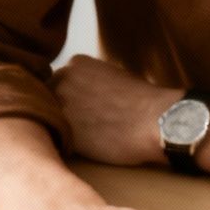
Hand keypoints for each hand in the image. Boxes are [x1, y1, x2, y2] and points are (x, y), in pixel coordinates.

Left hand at [52, 55, 180, 167]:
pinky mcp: (64, 130)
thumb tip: (83, 94)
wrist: (157, 121)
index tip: (88, 109)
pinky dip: (69, 145)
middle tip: (89, 125)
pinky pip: (58, 139)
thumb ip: (91, 81)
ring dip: (64, 128)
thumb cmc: (144, 102)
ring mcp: (60, 104)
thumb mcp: (114, 76)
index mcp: (75, 62)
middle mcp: (61, 79)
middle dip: (65, 112)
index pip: (60, 82)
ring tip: (91, 136)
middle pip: (51, 99)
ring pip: (52, 120)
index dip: (72, 99)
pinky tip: (91, 147)